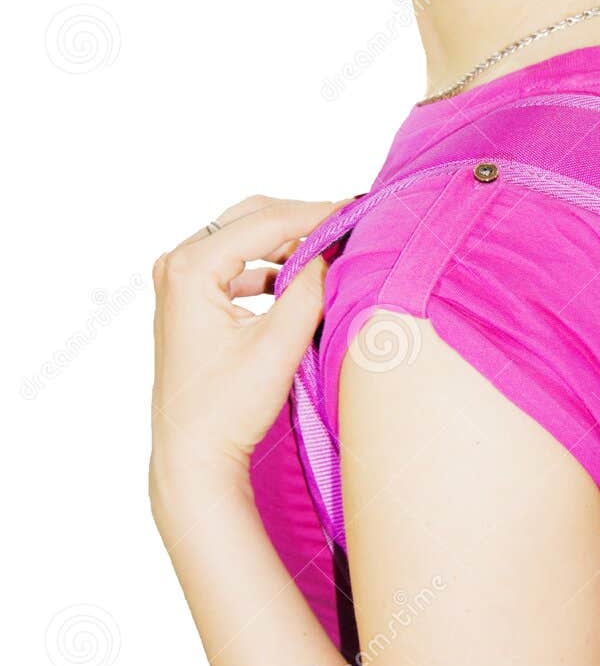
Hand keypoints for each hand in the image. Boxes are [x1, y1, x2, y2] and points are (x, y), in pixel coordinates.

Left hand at [150, 193, 351, 490]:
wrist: (193, 455)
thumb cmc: (226, 409)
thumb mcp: (279, 345)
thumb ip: (310, 289)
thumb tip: (333, 249)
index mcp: (189, 268)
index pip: (264, 222)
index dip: (316, 214)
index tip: (357, 210)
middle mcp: (176, 264)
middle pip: (250, 218)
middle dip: (302, 220)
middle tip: (348, 225)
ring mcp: (179, 279)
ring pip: (244, 237)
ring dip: (288, 241)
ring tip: (330, 251)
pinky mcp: (189, 296)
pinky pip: (236, 261)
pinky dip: (271, 264)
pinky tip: (299, 279)